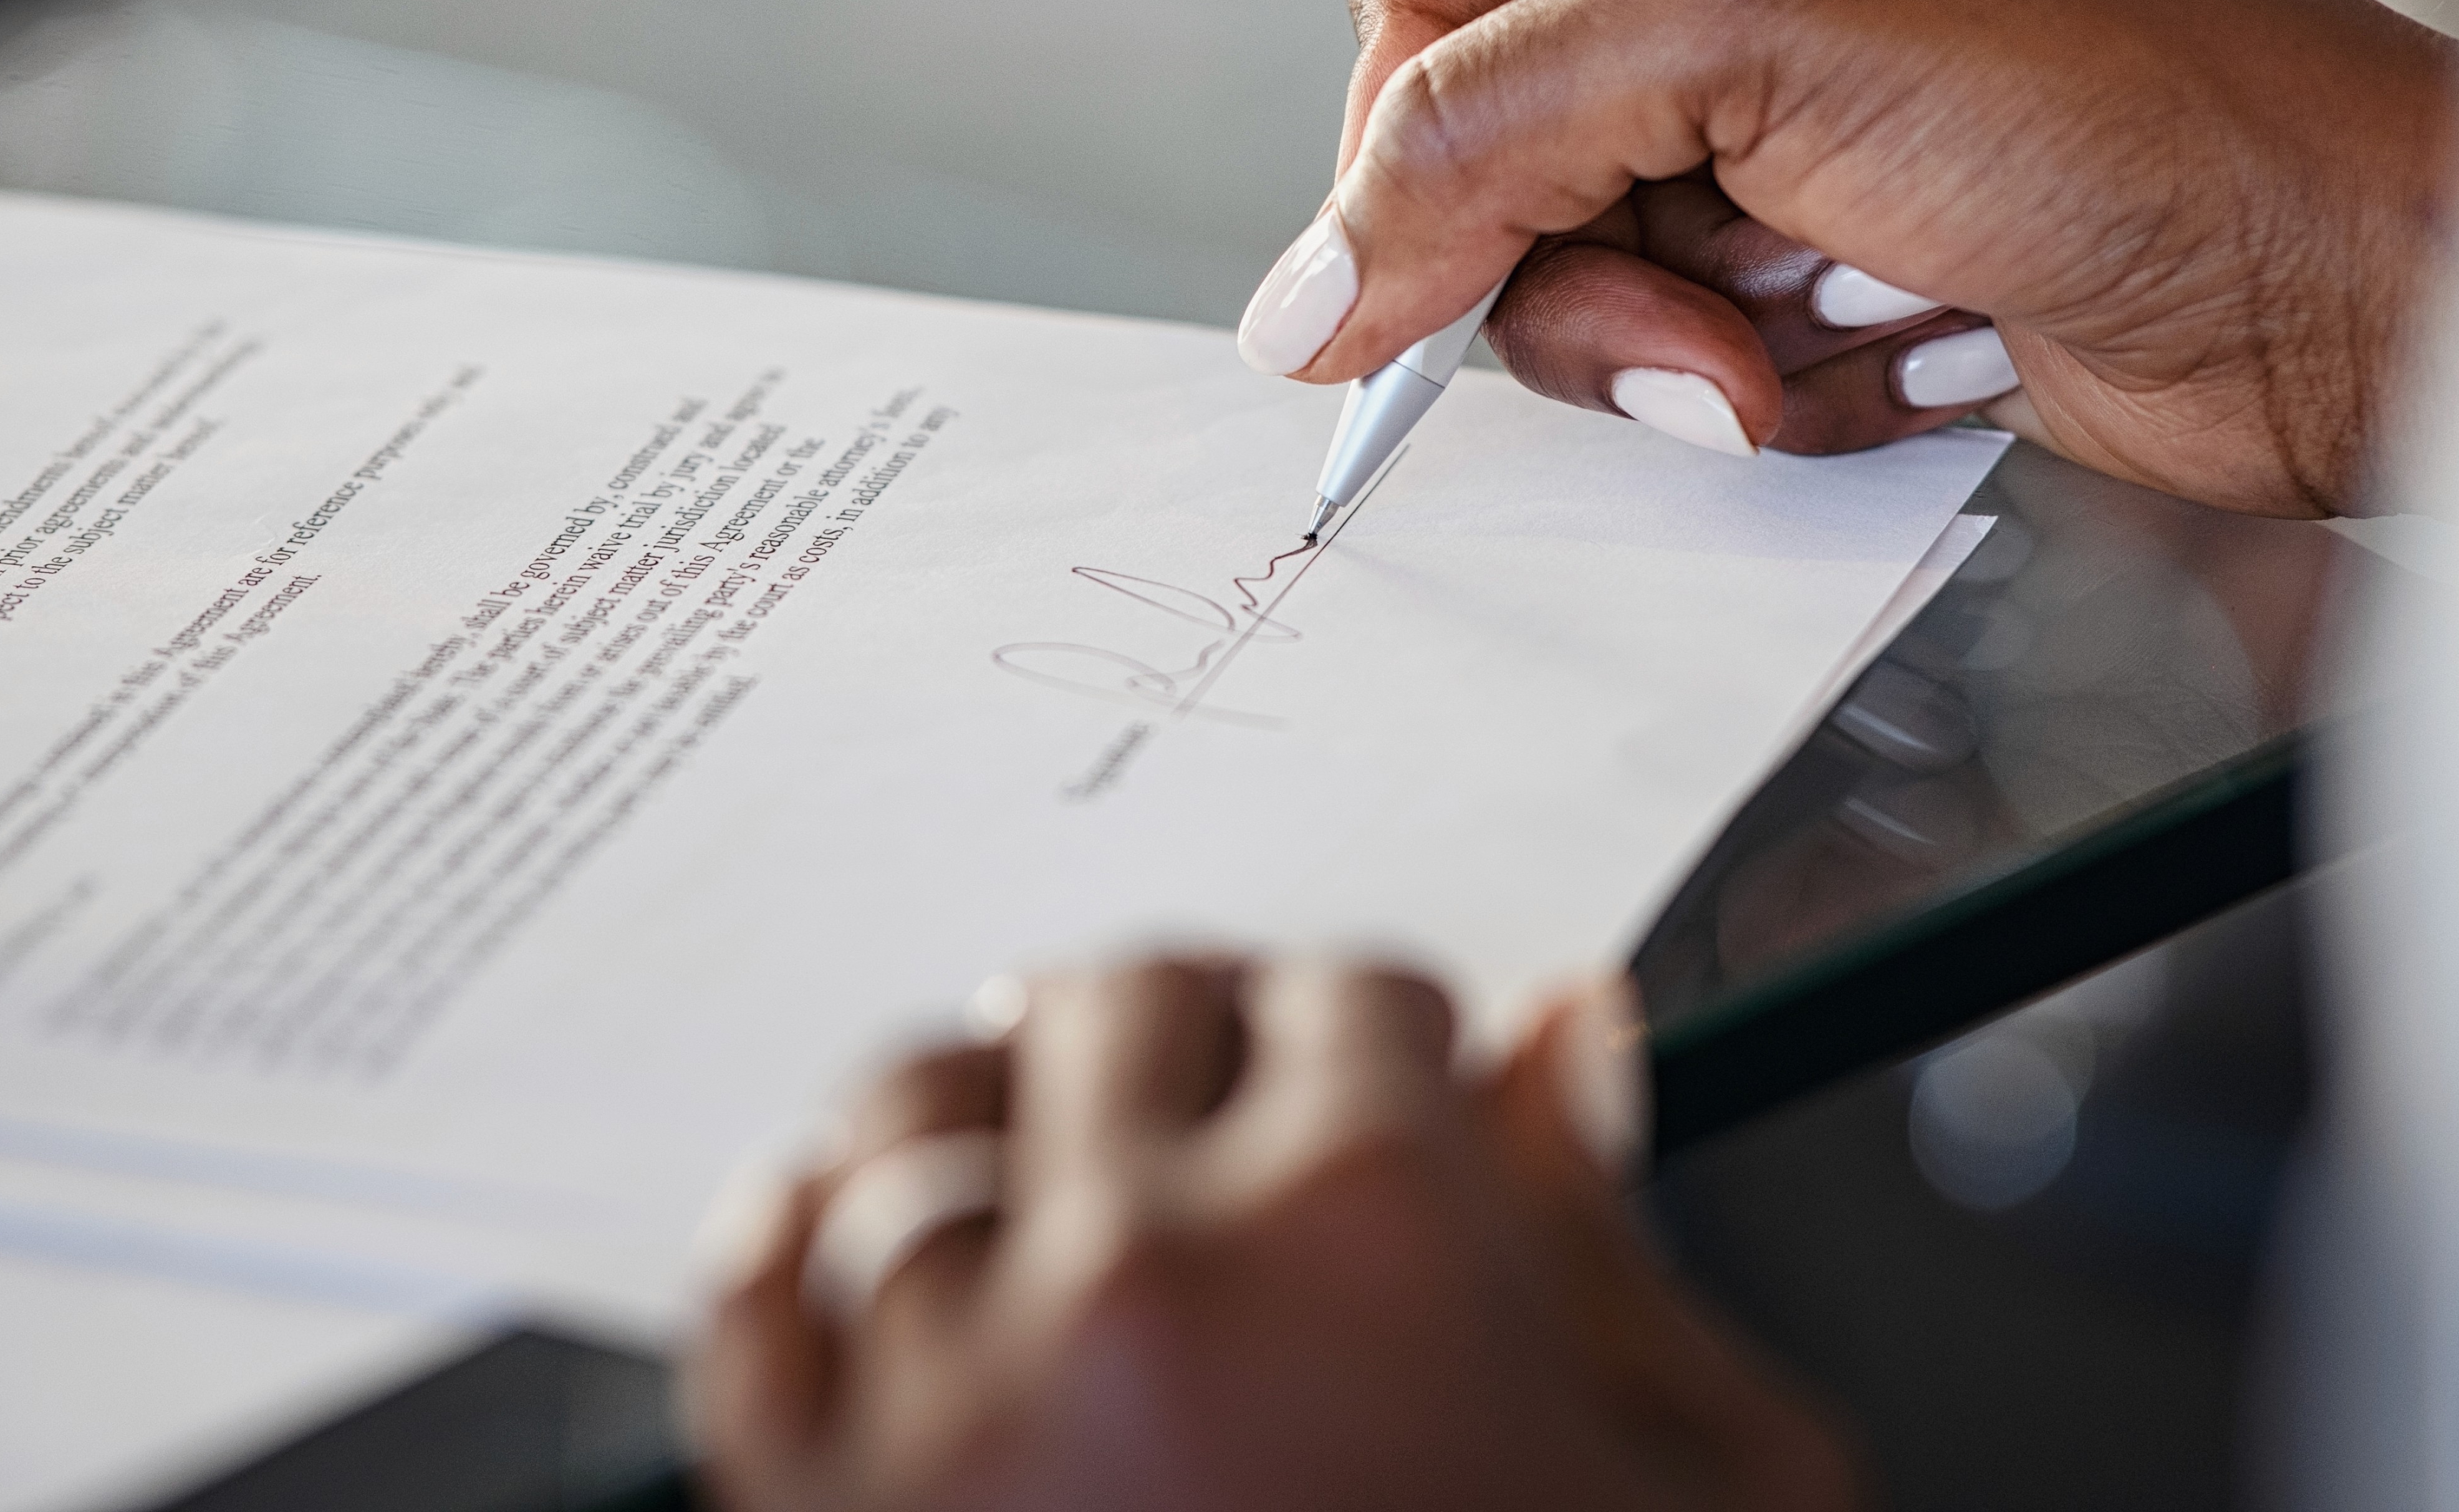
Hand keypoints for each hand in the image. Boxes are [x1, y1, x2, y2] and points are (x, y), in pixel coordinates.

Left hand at [691, 955, 1856, 1511]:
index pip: (1355, 996)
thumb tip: (1564, 1042)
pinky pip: (755, 1313)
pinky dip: (800, 1242)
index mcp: (1371, 1236)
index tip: (1406, 1076)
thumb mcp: (1704, 1497)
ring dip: (990, 1098)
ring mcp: (950, 1418)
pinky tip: (863, 1234)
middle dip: (1207, 1036)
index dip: (1399, 1035)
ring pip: (910, 1120)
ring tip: (1044, 1131)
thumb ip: (1611, 1250)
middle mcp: (1136, 1286)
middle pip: (1123, 1009)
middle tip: (1244, 1094)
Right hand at [1232, 0, 2458, 517]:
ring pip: (1547, 243)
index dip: (1405, 66)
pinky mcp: (1815, 238)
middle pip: (1463, 98)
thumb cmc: (2132, 85)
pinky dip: (1736, 376)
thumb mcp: (1754, 34)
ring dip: (1652, 328)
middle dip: (1548, 231)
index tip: (1429, 207)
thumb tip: (1309, 280)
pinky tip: (1865, 357)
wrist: (2345, 282)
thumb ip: (1484, 131)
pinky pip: (1659, 332)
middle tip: (1671, 292)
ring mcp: (1769, 89)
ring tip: (1790, 337)